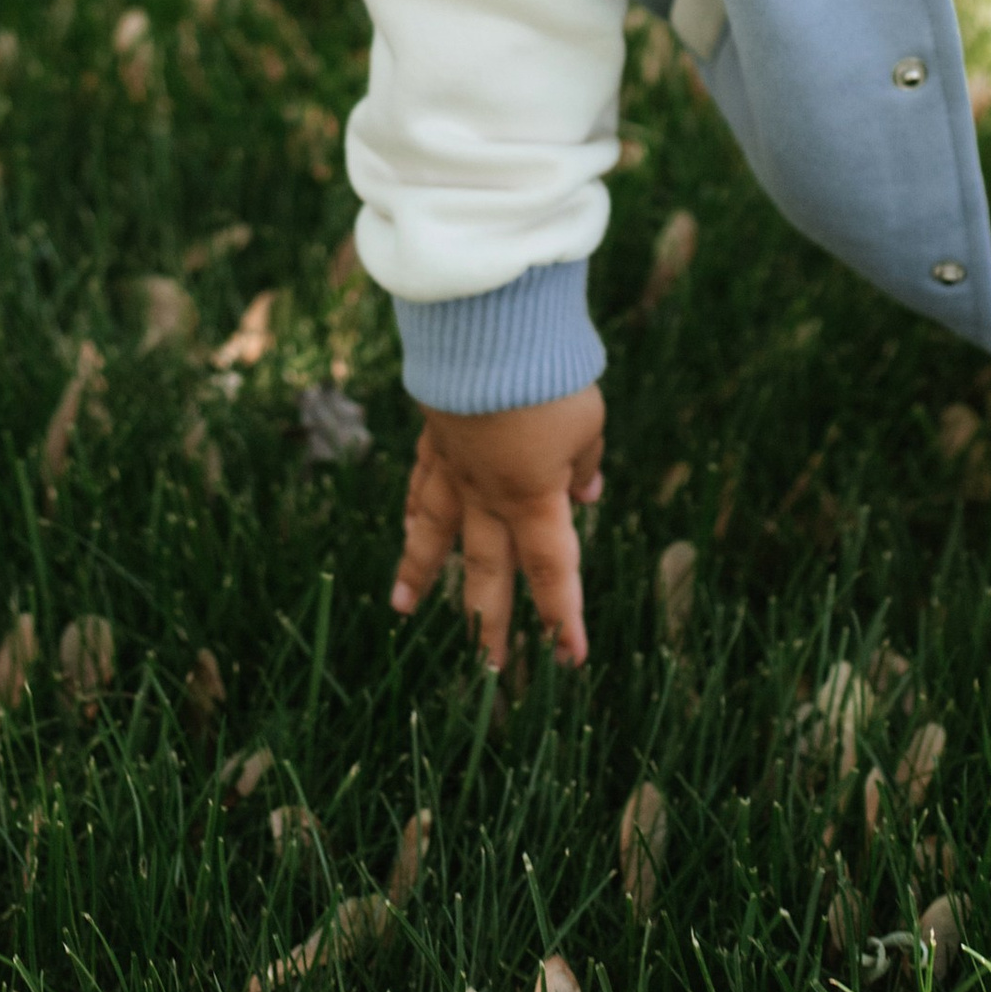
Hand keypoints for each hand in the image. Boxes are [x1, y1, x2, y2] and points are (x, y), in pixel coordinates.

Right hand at [390, 386, 604, 669]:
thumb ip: (585, 464)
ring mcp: (454, 464)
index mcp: (532, 496)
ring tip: (403, 607)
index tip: (570, 658)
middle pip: (487, 569)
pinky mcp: (435, 432)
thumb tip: (587, 492)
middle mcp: (487, 492)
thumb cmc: (547, 371)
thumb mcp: (587, 421)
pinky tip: (405, 525)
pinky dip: (414, 509)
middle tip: (490, 670)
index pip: (550, 570)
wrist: (487, 321)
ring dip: (420, 573)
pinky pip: (422, 482)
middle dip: (490, 622)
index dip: (561, 616)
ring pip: (435, 532)